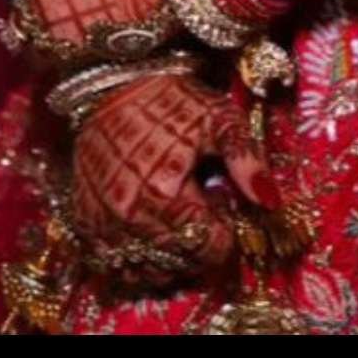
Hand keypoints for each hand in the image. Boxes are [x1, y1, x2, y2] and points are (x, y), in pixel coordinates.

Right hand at [70, 68, 276, 281]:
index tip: (220, 200)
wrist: (111, 85)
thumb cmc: (170, 100)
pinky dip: (137, 257)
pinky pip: (115, 267)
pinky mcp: (86, 226)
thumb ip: (246, 159)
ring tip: (174, 214)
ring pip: (149, 272)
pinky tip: (148, 226)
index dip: (224, 228)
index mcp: (166, 198)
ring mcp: (105, 228)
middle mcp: (131, 222)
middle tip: (198, 201)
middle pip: (182, 264)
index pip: (211, 249)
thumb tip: (271, 201)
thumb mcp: (218, 117)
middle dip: (199, 240)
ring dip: (169, 255)